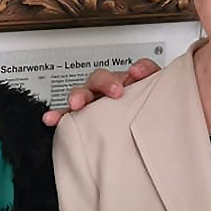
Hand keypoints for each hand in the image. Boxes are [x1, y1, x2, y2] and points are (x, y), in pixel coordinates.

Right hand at [41, 58, 161, 125]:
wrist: (142, 141)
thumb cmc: (146, 118)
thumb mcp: (158, 102)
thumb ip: (158, 86)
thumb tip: (148, 77)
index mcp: (133, 85)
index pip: (138, 70)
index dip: (139, 69)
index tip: (138, 74)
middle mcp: (112, 90)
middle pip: (104, 77)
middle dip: (105, 82)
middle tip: (114, 92)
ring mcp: (96, 102)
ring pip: (84, 92)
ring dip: (79, 95)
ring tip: (77, 103)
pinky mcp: (83, 118)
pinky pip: (68, 115)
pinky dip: (59, 115)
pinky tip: (52, 118)